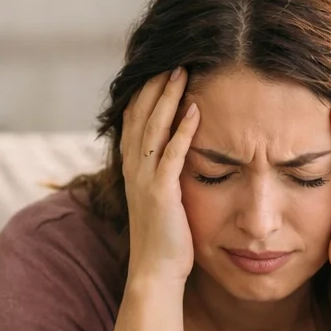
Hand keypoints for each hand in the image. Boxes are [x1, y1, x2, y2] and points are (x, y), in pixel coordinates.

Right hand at [120, 68, 199, 284]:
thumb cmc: (168, 240)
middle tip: (174, 58)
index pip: (136, 120)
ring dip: (167, 98)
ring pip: (153, 128)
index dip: (146, 93)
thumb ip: (167, 176)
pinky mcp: (161, 194)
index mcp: (135, 168)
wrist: (156, 273)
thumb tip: (181, 159)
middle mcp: (135, 169)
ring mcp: (146, 180)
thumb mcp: (164, 200)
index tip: (162, 68)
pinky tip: (195, 111)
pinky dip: (182, 131)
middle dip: (155, 85)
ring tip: (182, 71)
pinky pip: (171, 156)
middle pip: (141, 115)